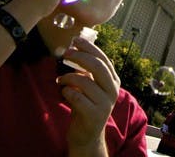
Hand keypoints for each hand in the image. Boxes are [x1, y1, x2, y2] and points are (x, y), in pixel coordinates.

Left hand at [57, 36, 119, 154]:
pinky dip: (67, 91)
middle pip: (98, 67)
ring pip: (85, 81)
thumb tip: (76, 47)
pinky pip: (77, 97)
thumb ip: (89, 70)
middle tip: (66, 53)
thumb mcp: (91, 85)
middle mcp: (113, 91)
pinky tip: (64, 92)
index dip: (89, 47)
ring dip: (68, 77)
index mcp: (114, 80)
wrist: (87, 134)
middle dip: (80, 57)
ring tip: (61, 80)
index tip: (75, 40)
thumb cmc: (86, 105)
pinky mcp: (94, 115)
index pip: (103, 59)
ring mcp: (105, 104)